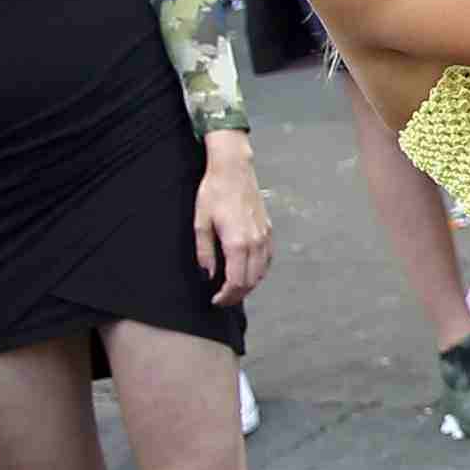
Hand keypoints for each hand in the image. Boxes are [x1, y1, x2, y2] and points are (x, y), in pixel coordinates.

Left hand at [195, 134, 271, 307]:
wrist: (233, 169)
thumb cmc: (214, 192)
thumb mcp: (201, 223)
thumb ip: (205, 252)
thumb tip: (208, 275)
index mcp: (237, 243)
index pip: (236, 281)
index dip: (226, 296)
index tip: (215, 300)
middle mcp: (255, 242)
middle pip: (250, 281)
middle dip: (236, 295)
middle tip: (222, 299)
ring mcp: (264, 236)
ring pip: (261, 273)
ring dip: (248, 285)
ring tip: (233, 289)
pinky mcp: (268, 230)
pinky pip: (267, 260)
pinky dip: (259, 272)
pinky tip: (247, 272)